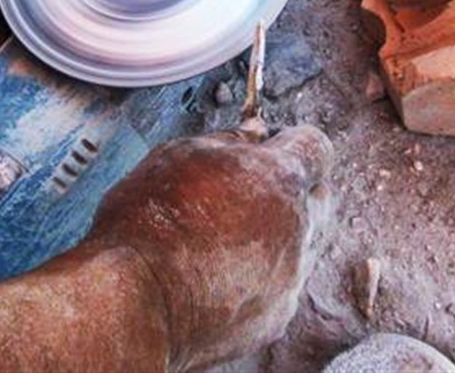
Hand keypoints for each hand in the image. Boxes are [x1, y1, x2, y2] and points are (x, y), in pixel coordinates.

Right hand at [85, 124, 333, 371]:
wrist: (134, 306)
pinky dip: (261, 277)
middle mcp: (299, 228)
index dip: (292, 142)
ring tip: (226, 238)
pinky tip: (219, 276)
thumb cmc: (147, 225)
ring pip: (304, 245)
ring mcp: (291, 278)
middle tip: (250, 189)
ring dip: (279, 235)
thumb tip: (252, 135)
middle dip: (295, 188)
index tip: (271, 146)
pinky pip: (282, 287)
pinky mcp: (275, 318)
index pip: (316, 147)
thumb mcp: (179, 155)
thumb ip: (228, 140)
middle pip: (320, 197)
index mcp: (280, 178)